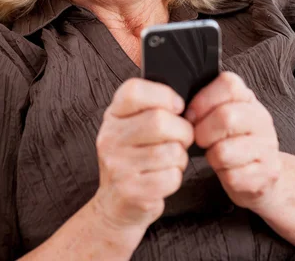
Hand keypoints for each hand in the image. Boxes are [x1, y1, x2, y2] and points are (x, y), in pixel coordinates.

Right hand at [94, 78, 193, 230]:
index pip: (134, 90)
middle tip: (182, 137)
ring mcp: (118, 165)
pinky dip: (176, 177)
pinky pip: (171, 177)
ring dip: (180, 156)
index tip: (177, 106)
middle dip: (182, 130)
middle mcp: (110, 137)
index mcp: (113, 115)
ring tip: (171, 159)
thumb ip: (151, 108)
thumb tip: (184, 102)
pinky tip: (165, 177)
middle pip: (159, 121)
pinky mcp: (131, 190)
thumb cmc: (132, 158)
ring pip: (170, 151)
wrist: (115, 203)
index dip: (163, 94)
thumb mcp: (131, 126)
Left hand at [185, 71, 280, 212]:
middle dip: (202, 132)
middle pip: (226, 117)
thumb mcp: (220, 115)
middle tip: (199, 139)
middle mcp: (262, 119)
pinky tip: (227, 170)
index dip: (203, 101)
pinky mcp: (266, 174)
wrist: (261, 174)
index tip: (191, 116)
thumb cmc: (230, 140)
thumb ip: (206, 104)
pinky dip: (222, 175)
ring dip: (211, 156)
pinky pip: (232, 176)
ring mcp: (267, 147)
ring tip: (215, 154)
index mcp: (248, 98)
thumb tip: (177, 106)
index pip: (229, 84)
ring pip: (224, 151)